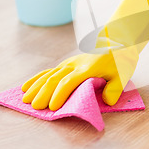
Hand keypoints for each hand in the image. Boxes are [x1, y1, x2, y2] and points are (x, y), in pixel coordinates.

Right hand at [21, 46, 138, 109]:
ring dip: (36, 87)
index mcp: (87, 69)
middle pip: (55, 79)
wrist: (118, 40)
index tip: (53, 107)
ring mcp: (69, 63)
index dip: (60, 95)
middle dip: (43, 94)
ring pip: (48, 75)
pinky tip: (26, 86)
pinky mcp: (67, 64)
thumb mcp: (123, 75)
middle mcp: (74, 65)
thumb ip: (114, 89)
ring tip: (25, 99)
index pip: (69, 82)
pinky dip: (36, 79)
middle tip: (36, 108)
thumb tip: (107, 101)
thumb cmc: (120, 60)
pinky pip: (48, 71)